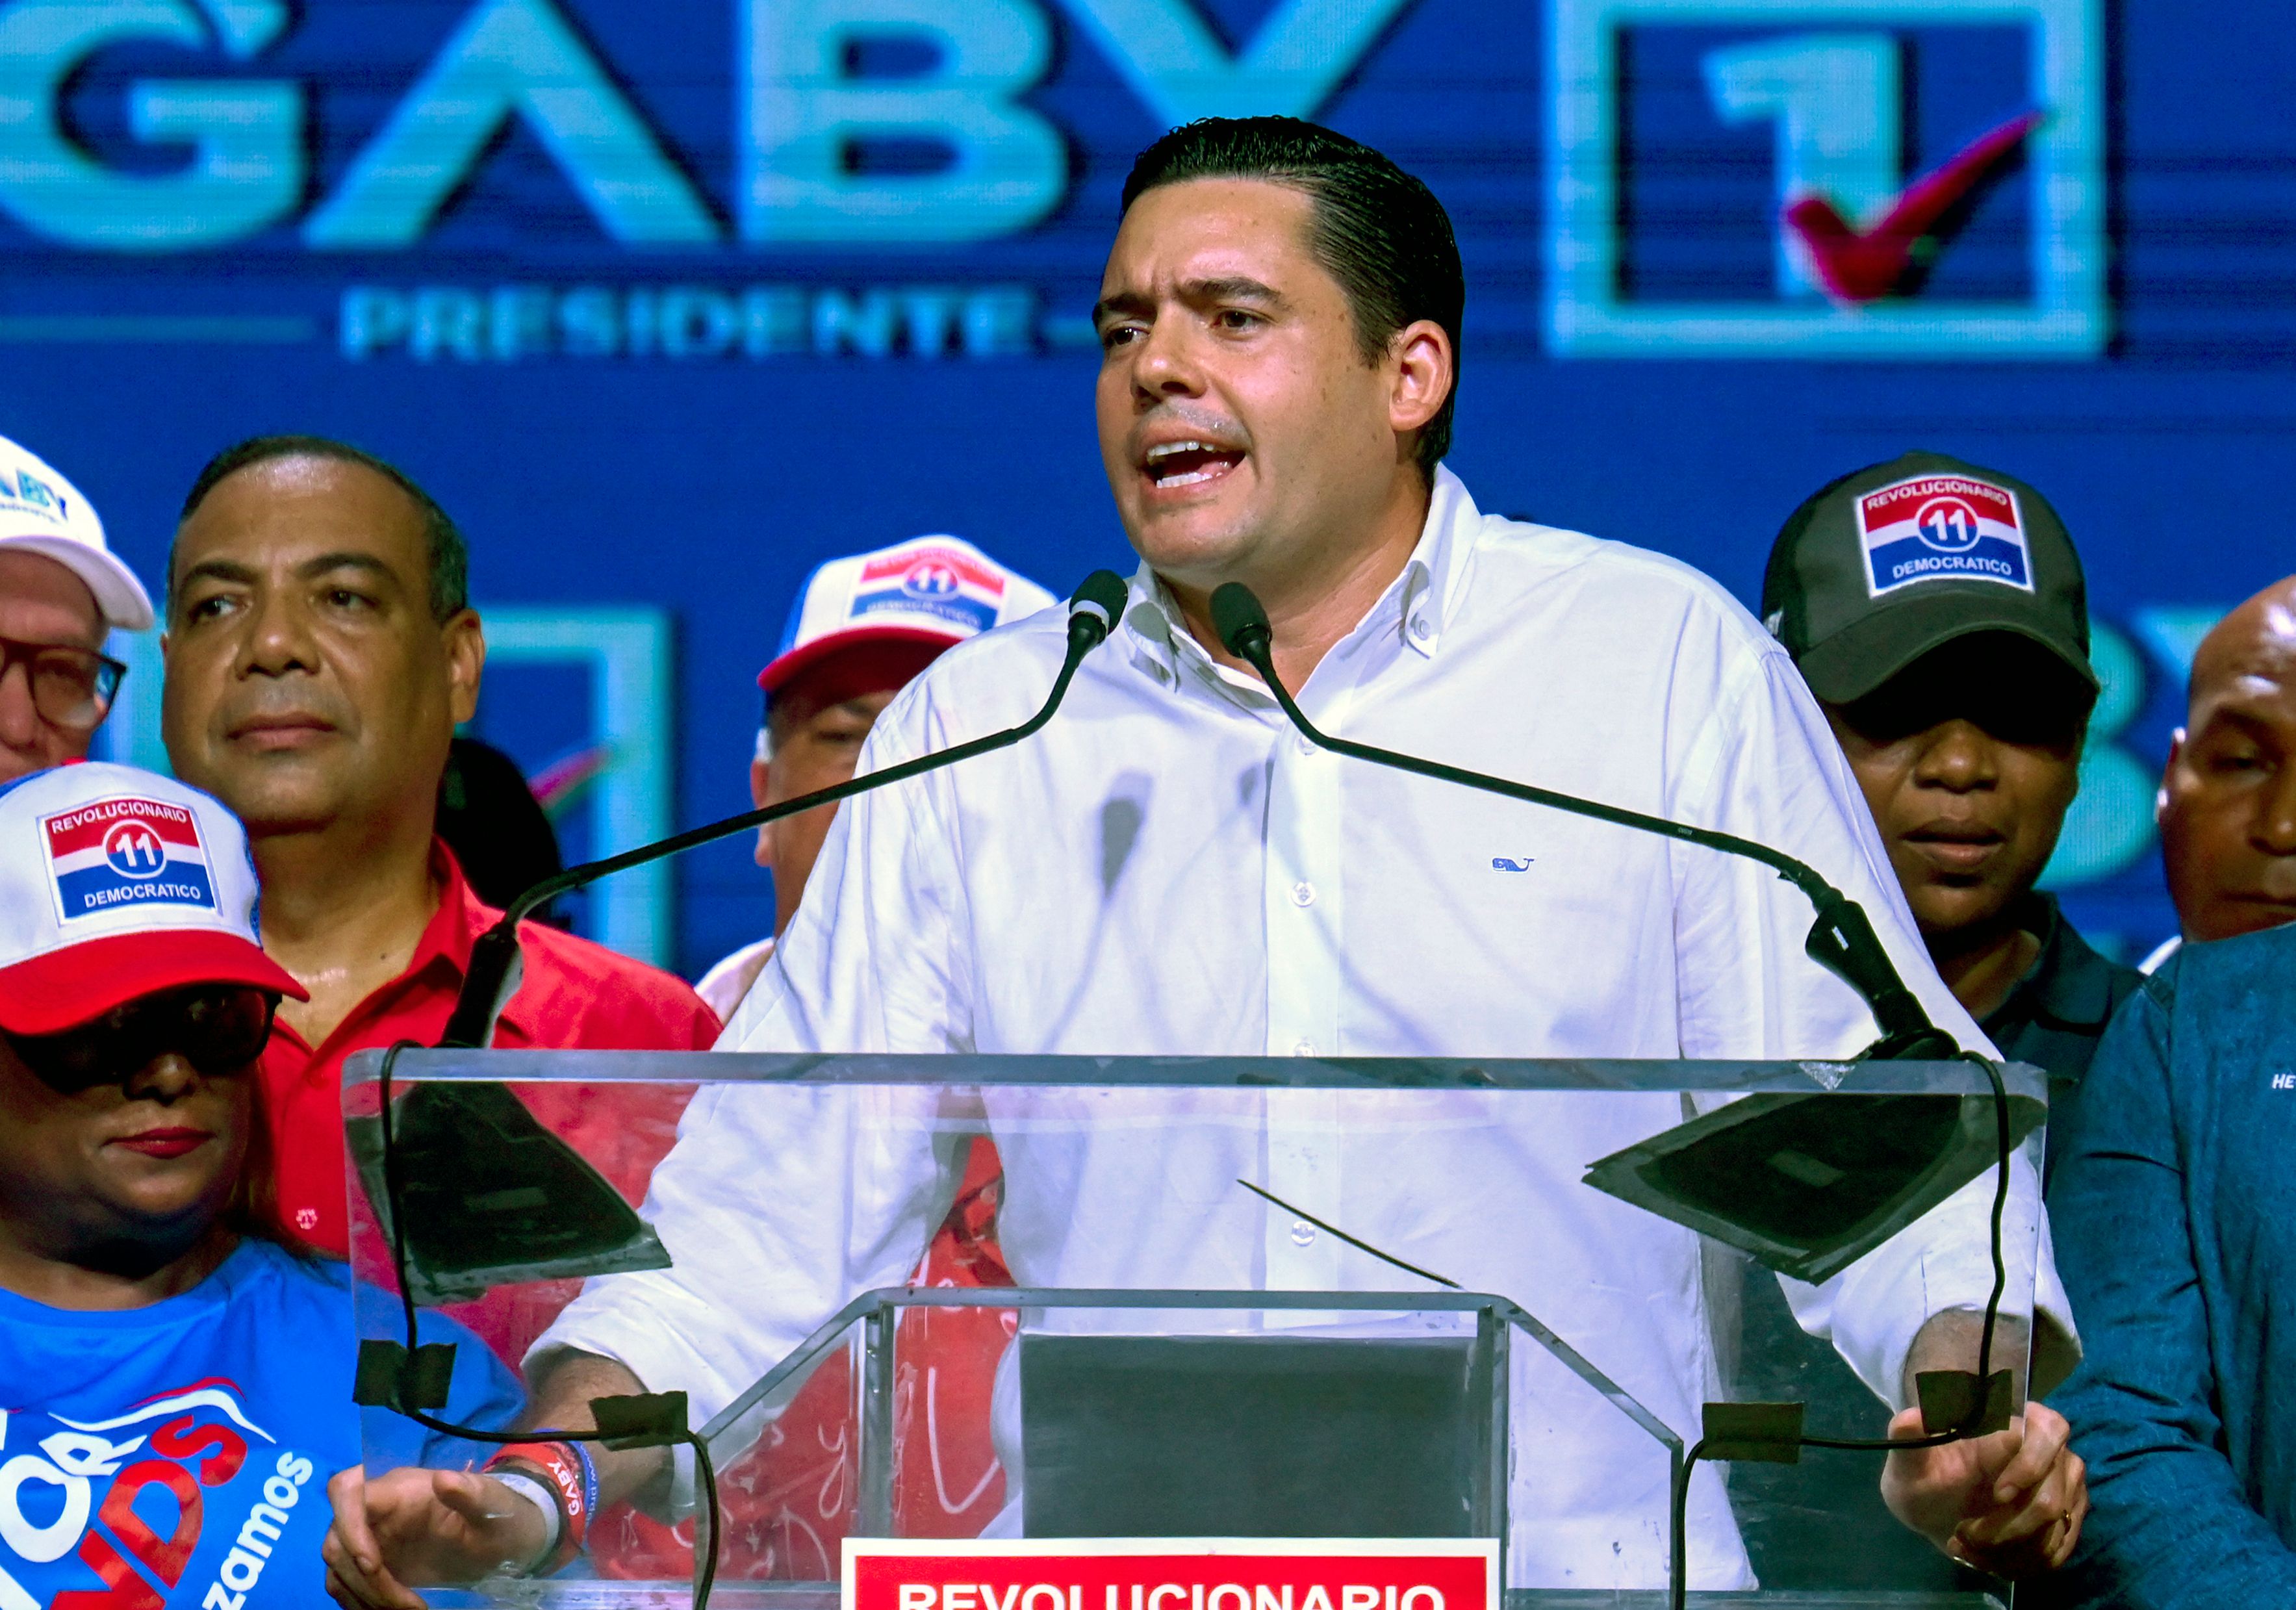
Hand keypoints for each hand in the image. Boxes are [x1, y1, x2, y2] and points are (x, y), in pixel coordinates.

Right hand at [323, 1464, 550, 1609]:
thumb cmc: (494, 1515)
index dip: (348, 1526)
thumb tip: (443, 1479)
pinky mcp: (371, 1564)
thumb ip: (470, 1492)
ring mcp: (370, 1538)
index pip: (348, 1490)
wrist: (500, 1539)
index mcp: (399, 1488)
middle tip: (406, 1605)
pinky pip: (346, 1585)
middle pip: (337, 1541)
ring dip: (365, 1598)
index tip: (373, 1565)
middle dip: (365, 1581)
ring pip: (338, 1569)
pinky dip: (362, 1604)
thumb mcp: (491, 1505)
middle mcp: (376, 1510)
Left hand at [1879, 1402, 2087, 1577]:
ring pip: (2051, 1531)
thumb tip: (1910, 1417)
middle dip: (2005, 1526)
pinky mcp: (2068, 1522)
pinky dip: (2015, 1562)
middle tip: (1964, 1533)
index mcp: (2018, 1420)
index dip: (2027, 1467)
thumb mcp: (1909, 1459)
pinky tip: (1983, 1558)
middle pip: (2049, 1498)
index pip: (2047, 1432)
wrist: (1934, 1508)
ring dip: (2004, 1548)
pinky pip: (2054, 1552)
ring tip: (1965, 1545)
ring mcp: (2066, 1489)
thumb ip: (1908, 1436)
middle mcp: (2053, 1452)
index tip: (1997, 1494)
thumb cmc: (1925, 1474)